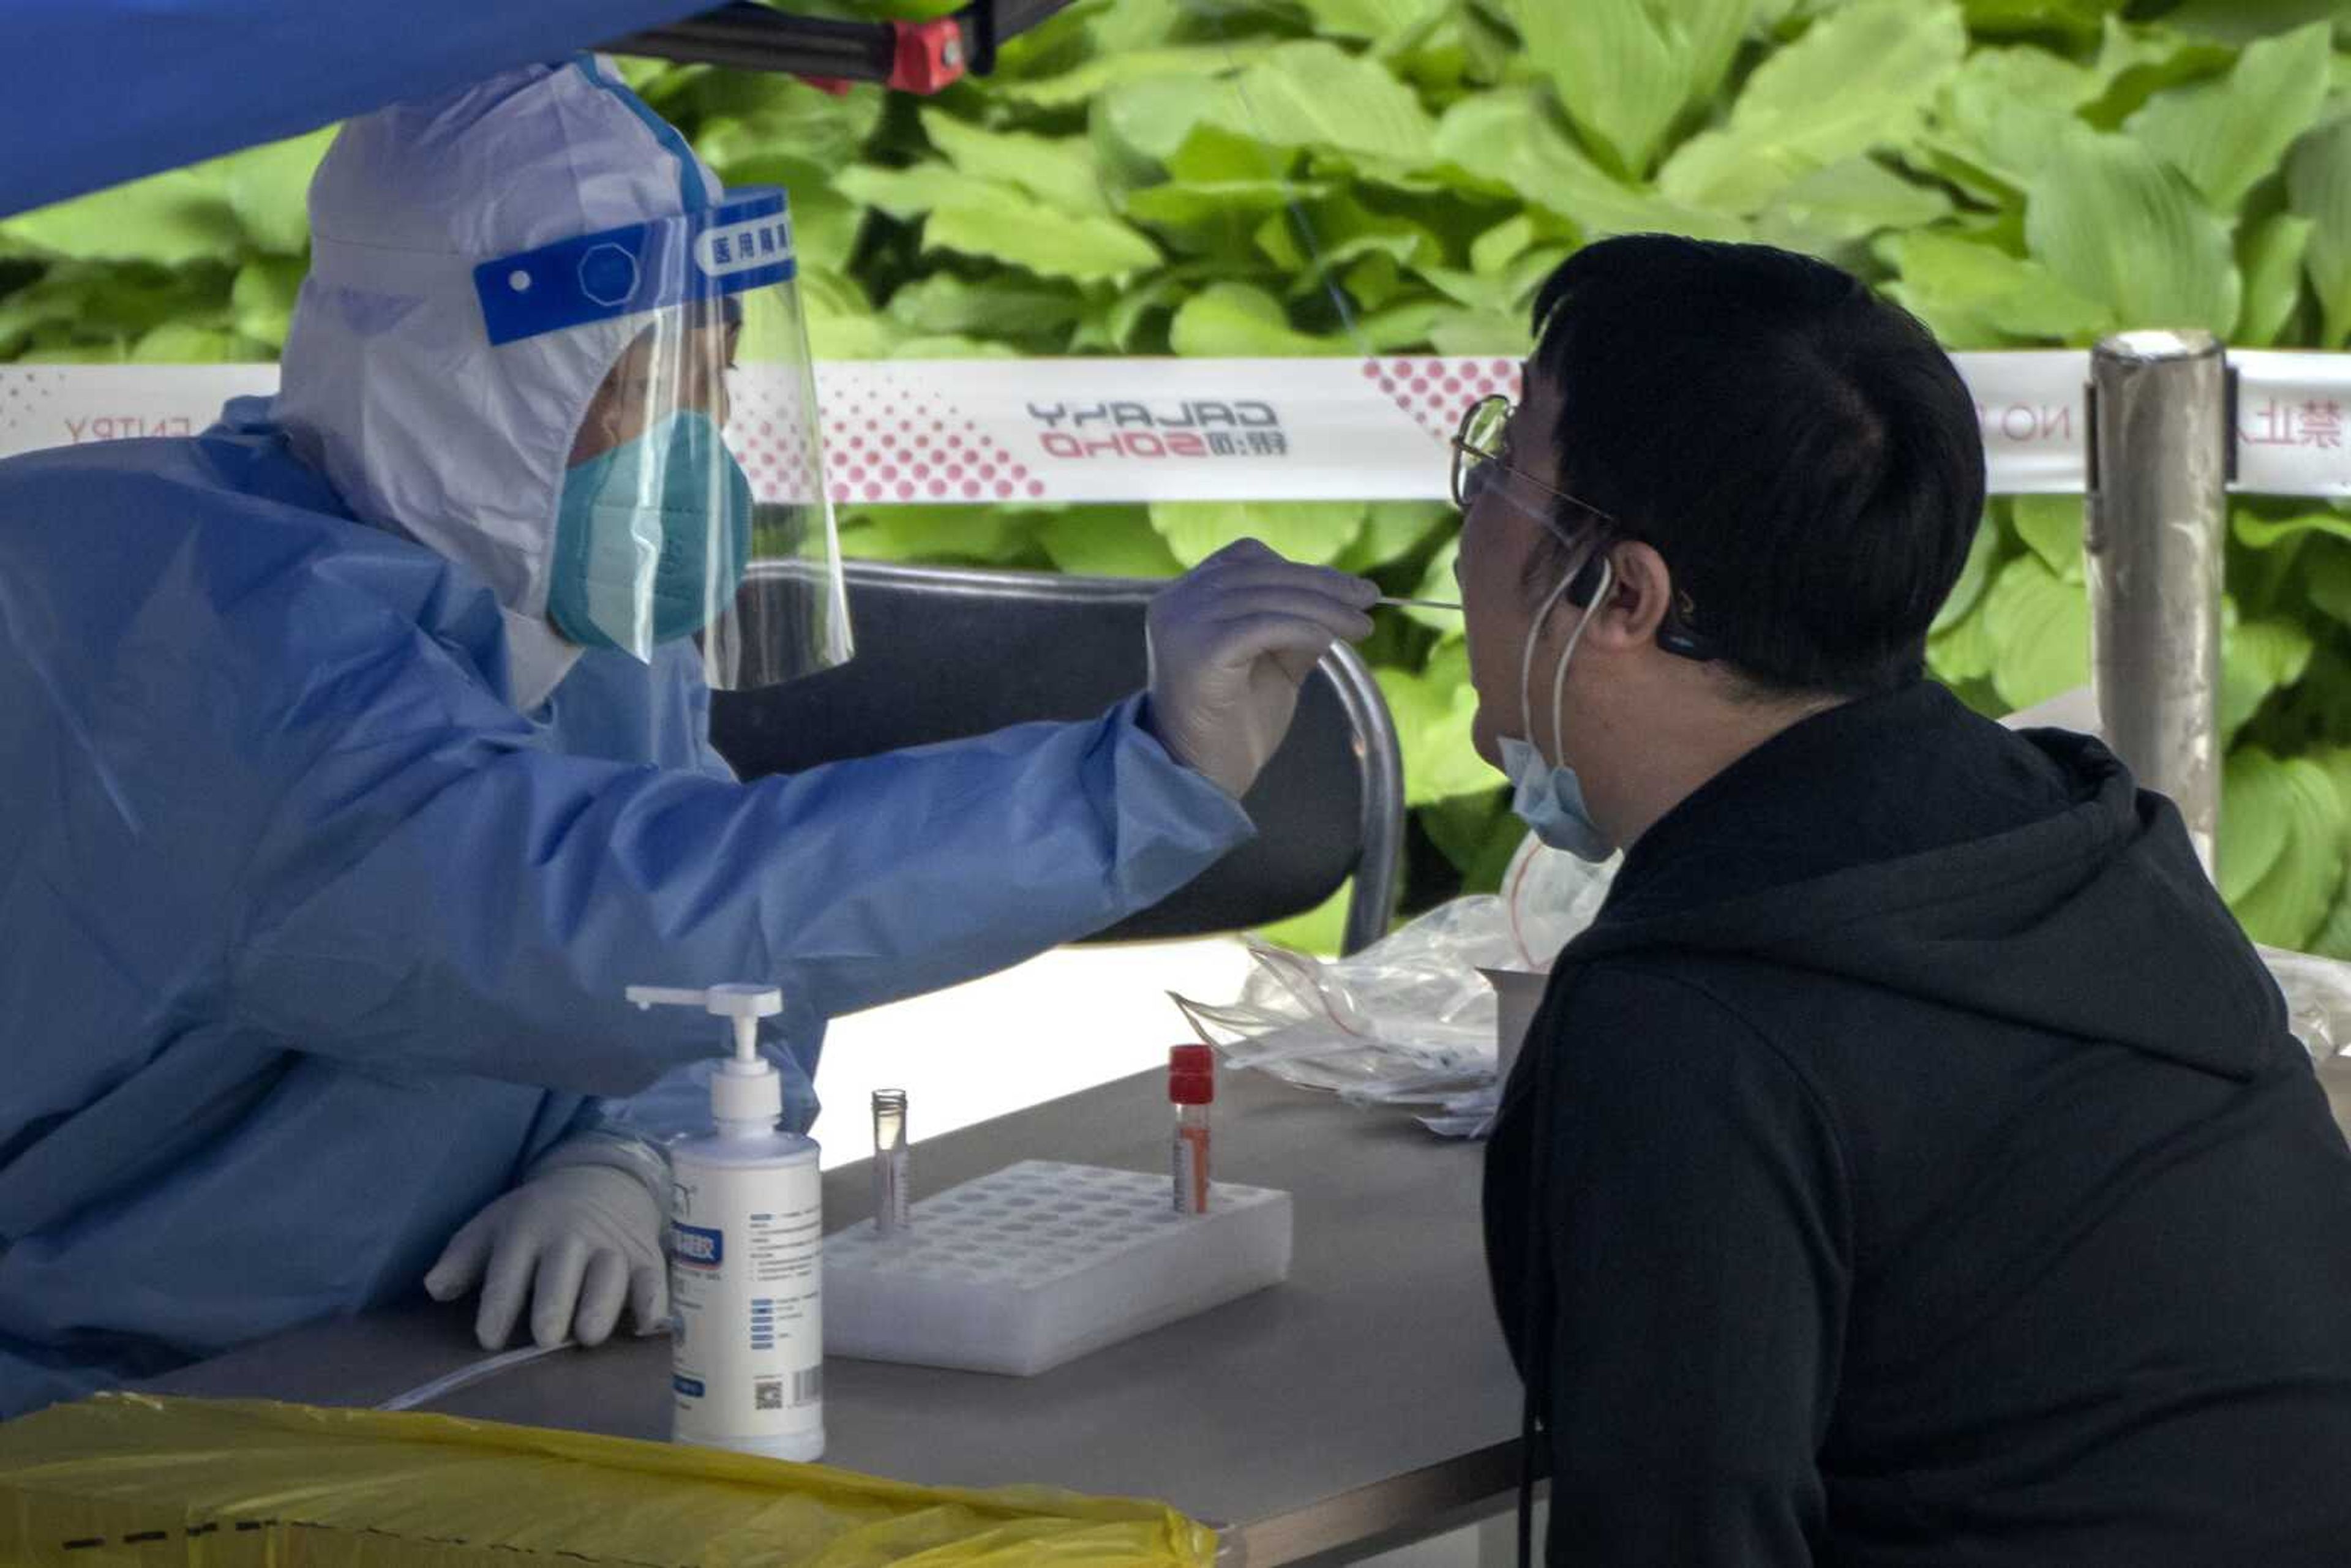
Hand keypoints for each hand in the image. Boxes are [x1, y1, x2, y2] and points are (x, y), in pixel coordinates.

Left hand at [423, 1164, 667, 1350]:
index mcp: (527, 1229)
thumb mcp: (495, 1225)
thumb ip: (464, 1258)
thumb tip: (435, 1288)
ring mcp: (612, 1246)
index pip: (509, 1268)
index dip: (499, 1303)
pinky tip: (650, 1325)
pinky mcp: (647, 1256)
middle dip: (555, 1302)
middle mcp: (571, 1236)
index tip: (489, 1337)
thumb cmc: (538, 1217)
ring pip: (609, 1274)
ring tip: (589, 1335)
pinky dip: (655, 1299)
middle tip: (547, 1337)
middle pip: (563, 1270)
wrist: (603, 1181)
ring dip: (601, 1303)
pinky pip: (655, 1277)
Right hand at [1146, 539, 1377, 797]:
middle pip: (1261, 572)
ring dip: (1324, 608)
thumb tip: (1343, 595)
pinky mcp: (1198, 650)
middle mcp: (1176, 603)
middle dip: (1324, 584)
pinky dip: (1304, 628)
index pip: (1247, 558)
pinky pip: (1264, 624)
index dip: (1300, 568)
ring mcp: (1183, 624)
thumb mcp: (1272, 659)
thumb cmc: (1234, 723)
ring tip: (1362, 626)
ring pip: (1268, 595)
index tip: (1348, 588)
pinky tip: (1329, 642)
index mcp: (1185, 598)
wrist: (1201, 779)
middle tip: (1369, 599)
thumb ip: (1293, 623)